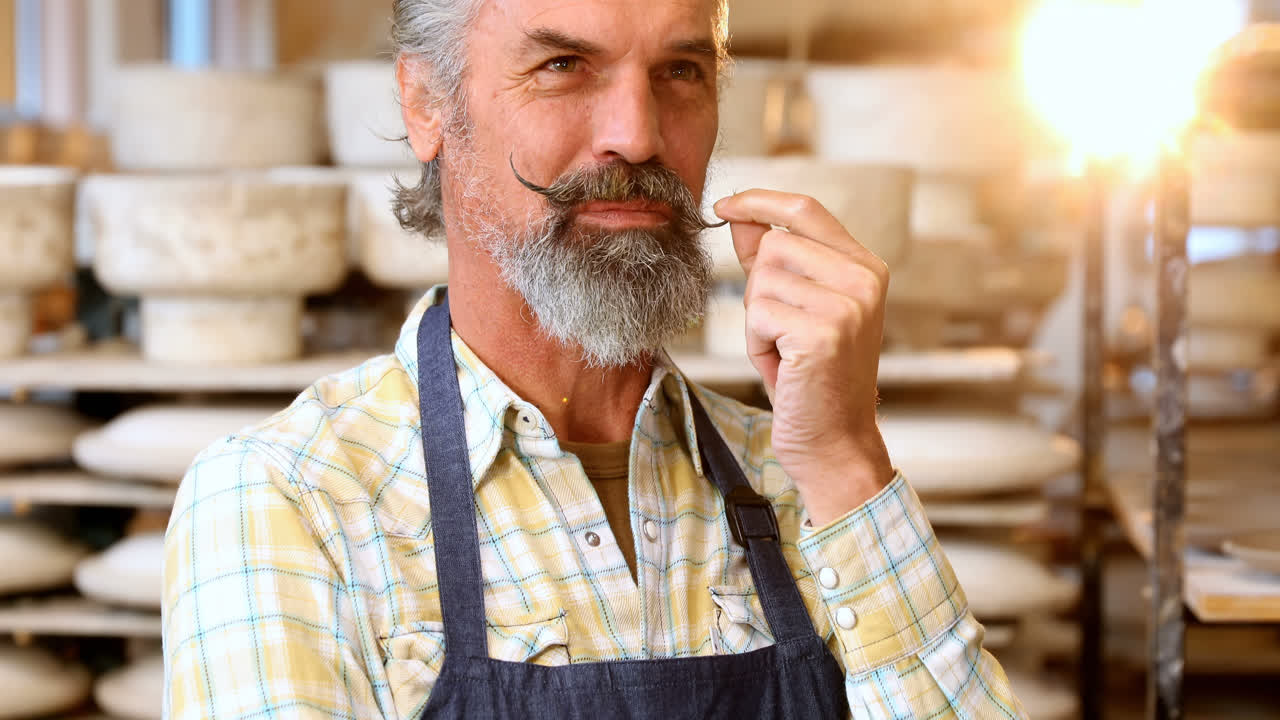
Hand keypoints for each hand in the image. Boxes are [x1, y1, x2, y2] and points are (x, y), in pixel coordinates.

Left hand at [713, 190, 893, 525]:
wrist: (834, 442)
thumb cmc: (811, 378)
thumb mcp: (794, 309)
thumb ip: (772, 261)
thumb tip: (740, 216)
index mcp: (865, 266)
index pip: (806, 209)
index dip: (760, 200)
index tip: (725, 205)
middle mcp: (864, 279)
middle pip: (775, 244)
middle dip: (759, 288)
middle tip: (778, 331)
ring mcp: (848, 305)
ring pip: (762, 279)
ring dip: (757, 320)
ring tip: (784, 351)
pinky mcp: (824, 332)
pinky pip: (758, 314)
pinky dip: (757, 343)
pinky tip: (782, 366)